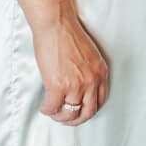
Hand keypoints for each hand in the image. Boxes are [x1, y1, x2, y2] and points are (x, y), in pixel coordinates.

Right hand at [27, 1, 109, 125]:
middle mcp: (91, 80)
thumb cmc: (69, 36)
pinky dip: (47, 110)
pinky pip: (52, 108)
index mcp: (100, 72)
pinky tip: (44, 106)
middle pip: (88, 112)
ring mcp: (75, 85)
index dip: (88, 109)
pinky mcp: (58, 86)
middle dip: (75, 119)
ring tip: (53, 111)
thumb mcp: (89, 55)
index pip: (100, 100)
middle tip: (65, 117)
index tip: (80, 110)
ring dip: (59, 116)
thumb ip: (89, 72)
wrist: (57, 25)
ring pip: (69, 113)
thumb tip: (80, 87)